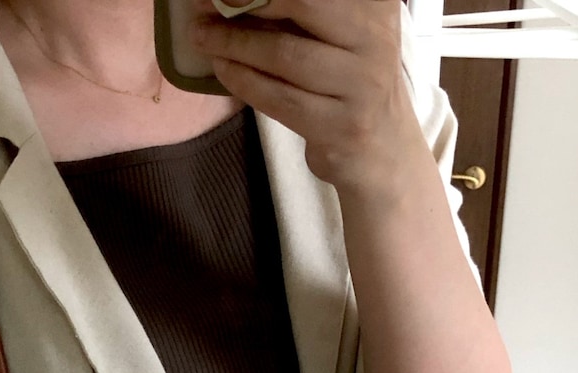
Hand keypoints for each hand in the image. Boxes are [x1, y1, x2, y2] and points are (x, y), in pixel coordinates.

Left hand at [189, 0, 424, 192]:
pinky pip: (279, 97)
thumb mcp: (340, 33)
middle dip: (248, 1)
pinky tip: (221, 68)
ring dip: (234, 43)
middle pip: (304, 3)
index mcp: (375, 2)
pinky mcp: (340, 125)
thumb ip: (303, 11)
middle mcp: (375, 36)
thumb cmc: (348, 80)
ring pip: (285, 54)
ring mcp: (360, 83)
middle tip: (207, 3)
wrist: (381, 147)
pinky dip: (243, 80)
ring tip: (202, 36)